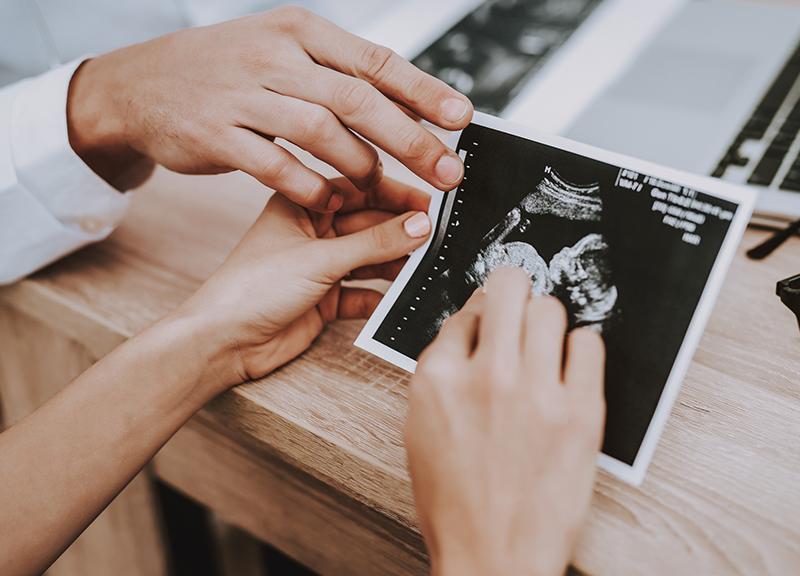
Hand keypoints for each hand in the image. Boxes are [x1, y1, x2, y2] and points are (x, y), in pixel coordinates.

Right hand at [66, 6, 472, 207]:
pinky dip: (311, 187)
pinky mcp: (217, 135)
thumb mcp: (281, 54)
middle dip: (410, 139)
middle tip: (445, 170)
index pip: (374, 60)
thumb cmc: (226, 72)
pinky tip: (330, 201)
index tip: (460, 118)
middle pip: (357, 98)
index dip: (423, 91)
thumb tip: (406, 105)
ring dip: (360, 166)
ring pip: (320, 131)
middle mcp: (274, 56)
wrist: (141, 85)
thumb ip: (336, 76)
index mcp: (299, 31)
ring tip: (380, 188)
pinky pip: (276, 167)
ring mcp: (242, 95)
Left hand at [173, 176, 430, 388]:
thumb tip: (419, 225)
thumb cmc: (251, 288)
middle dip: (401, 230)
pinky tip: (401, 296)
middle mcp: (312, 233)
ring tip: (427, 264)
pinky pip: (363, 292)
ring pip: (369, 258)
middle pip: (369, 224)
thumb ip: (374, 243)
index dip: (396, 193)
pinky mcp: (324, 300)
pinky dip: (382, 295)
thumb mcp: (320, 258)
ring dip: (395, 263)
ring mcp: (319, 267)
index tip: (431, 201)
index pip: (359, 189)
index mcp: (302, 205)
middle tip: (437, 235)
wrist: (223, 342)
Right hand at [405, 268, 605, 575]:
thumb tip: (471, 329)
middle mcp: (485, 376)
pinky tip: (569, 367)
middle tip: (519, 303)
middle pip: (508, 288)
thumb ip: (442, 373)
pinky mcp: (581, 413)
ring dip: (546, 319)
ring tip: (545, 342)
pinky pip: (589, 344)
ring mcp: (535, 392)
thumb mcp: (422, 428)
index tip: (489, 321)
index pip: (464, 311)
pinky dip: (580, 348)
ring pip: (550, 308)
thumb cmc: (454, 500)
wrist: (493, 555)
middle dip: (512, 290)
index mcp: (437, 379)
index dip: (479, 315)